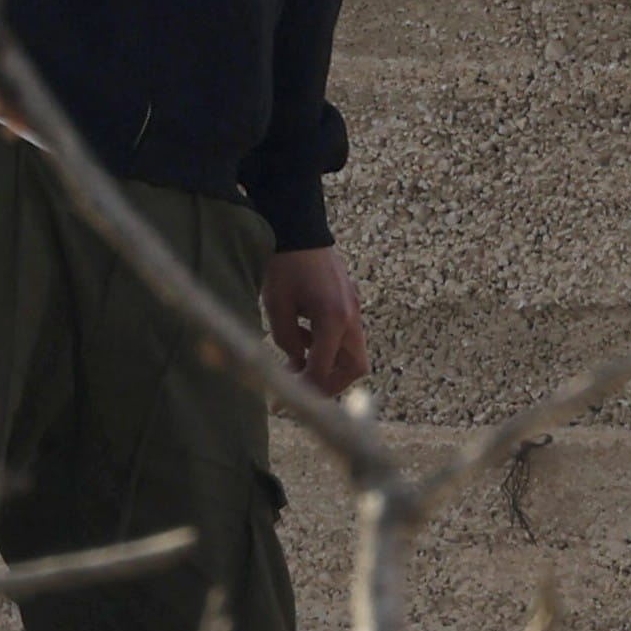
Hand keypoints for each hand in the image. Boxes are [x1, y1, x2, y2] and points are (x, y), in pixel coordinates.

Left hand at [261, 246, 367, 396]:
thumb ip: (287, 342)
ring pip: (353, 353)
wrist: (299, 226)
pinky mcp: (349, 300)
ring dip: (329, 365)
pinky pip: (346, 335)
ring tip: (297, 364)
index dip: (304, 391)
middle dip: (329, 383)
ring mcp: (354, 307)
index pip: (323, 370)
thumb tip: (297, 363)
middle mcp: (351, 316)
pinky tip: (302, 338)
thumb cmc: (284, 264)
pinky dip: (328, 346)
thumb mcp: (276, 307)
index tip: (283, 404)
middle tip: (300, 389)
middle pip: (354, 367)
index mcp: (334, 319)